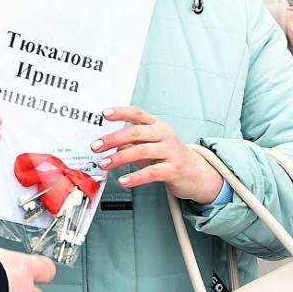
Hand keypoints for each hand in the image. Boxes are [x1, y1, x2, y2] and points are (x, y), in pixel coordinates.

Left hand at [91, 105, 222, 202]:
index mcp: (157, 125)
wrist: (196, 172)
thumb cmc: (168, 156)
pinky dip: (135, 177)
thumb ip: (132, 141)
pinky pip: (151, 172)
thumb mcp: (151, 144)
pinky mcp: (173, 169)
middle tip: (96, 146)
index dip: (121, 112)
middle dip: (113, 139)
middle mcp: (164, 135)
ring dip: (119, 158)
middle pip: (136, 132)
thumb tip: (107, 142)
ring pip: (141, 151)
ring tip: (104, 164)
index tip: (105, 114)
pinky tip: (124, 180)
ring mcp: (170, 151)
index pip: (138, 113)